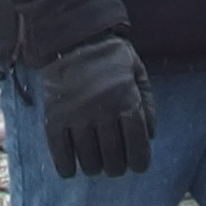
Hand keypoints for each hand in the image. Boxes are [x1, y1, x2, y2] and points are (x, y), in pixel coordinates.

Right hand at [39, 36, 156, 178]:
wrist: (72, 35)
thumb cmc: (110, 56)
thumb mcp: (138, 72)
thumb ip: (146, 103)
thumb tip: (151, 136)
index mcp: (126, 99)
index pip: (137, 145)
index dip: (139, 161)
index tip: (137, 166)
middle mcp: (103, 110)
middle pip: (113, 158)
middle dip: (117, 167)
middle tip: (115, 165)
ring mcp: (77, 114)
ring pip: (89, 160)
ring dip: (94, 168)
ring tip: (96, 165)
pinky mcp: (55, 116)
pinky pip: (60, 152)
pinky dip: (66, 167)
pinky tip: (70, 169)